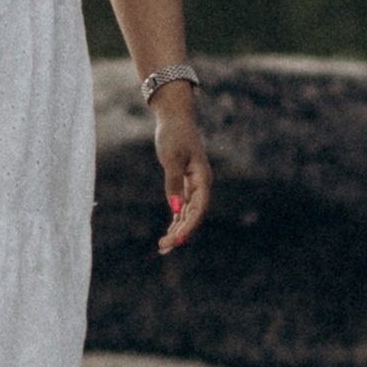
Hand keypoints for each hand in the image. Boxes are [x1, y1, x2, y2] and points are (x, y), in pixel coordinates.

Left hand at [154, 95, 210, 252]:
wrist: (175, 118)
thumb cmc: (174, 135)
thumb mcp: (171, 158)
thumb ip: (173, 183)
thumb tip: (175, 208)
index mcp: (203, 179)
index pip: (199, 210)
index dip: (189, 227)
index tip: (176, 240)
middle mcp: (202, 185)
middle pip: (195, 216)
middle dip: (181, 233)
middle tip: (164, 247)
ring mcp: (195, 185)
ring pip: (189, 214)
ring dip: (178, 230)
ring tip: (164, 247)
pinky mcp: (186, 184)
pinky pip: (184, 207)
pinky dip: (177, 220)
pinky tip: (169, 232)